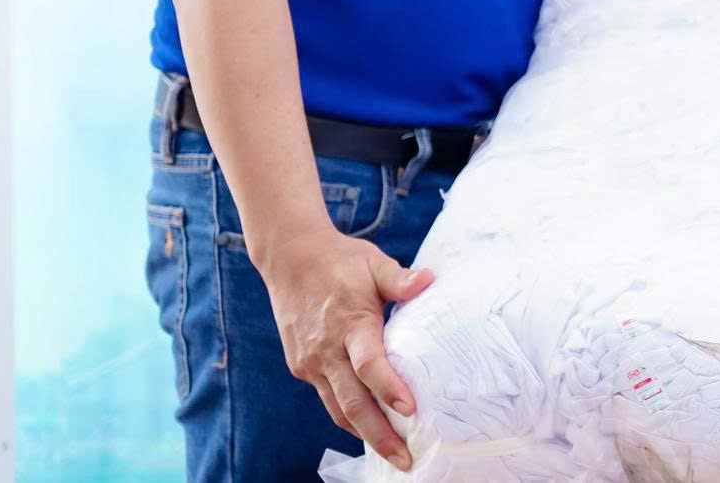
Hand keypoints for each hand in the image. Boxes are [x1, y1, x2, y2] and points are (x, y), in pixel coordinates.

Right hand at [258, 226, 435, 468]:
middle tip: (406, 460)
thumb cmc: (340, 261)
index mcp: (349, 323)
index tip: (410, 410)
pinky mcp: (302, 367)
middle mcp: (327, 350)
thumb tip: (429, 280)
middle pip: (353, 403)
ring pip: (338, 409)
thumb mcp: (373, 263)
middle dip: (380, 436)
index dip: (389, 389)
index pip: (369, 364)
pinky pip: (327, 399)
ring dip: (364, 435)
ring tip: (393, 454)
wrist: (289, 259)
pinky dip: (348, 417)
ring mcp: (311, 362)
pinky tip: (369, 427)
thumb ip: (400, 278)